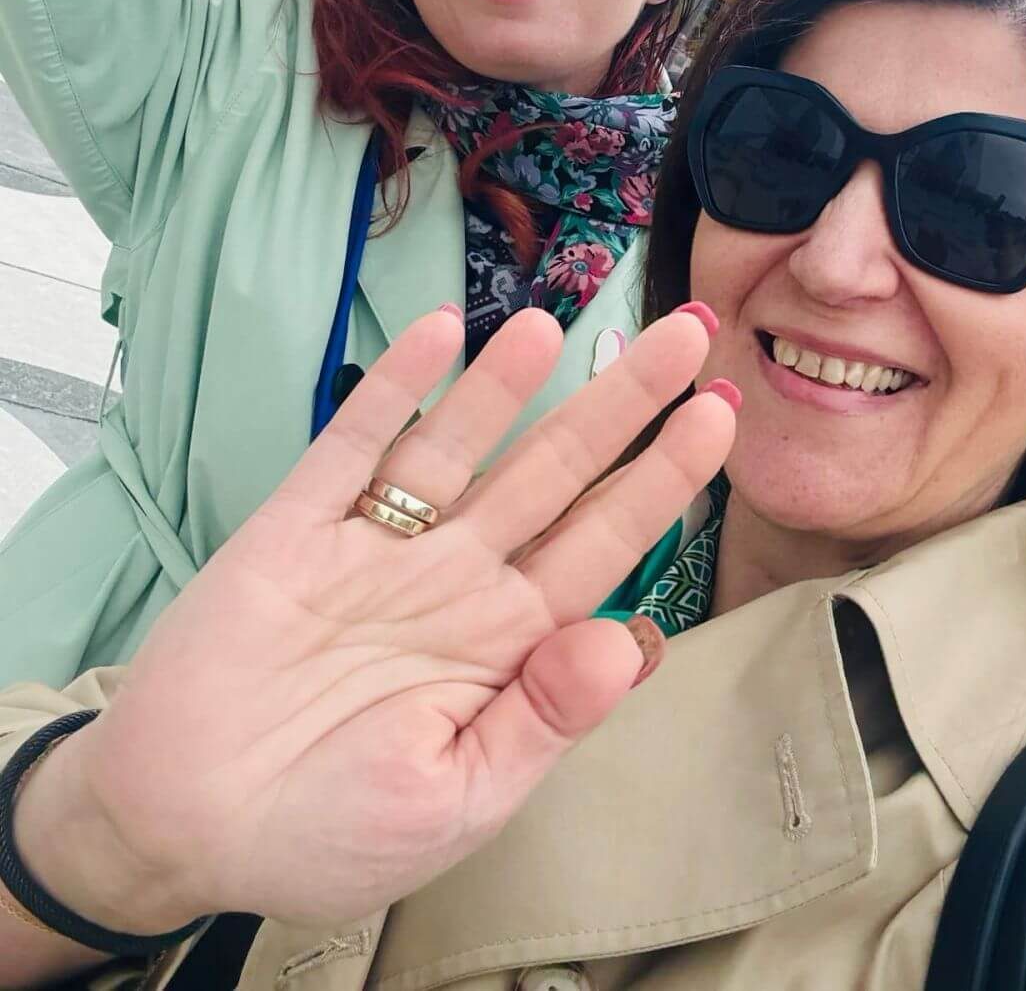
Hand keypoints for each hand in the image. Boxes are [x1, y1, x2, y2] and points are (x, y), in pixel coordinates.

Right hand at [22, 307, 730, 932]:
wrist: (178, 827)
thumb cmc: (327, 831)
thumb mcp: (457, 800)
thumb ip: (542, 718)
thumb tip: (631, 641)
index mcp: (505, 641)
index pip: (603, 540)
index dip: (662, 477)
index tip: (720, 416)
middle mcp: (455, 576)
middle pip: (553, 470)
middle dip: (622, 402)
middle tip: (687, 332)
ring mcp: (378, 545)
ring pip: (460, 444)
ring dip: (508, 382)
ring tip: (561, 320)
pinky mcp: (297, 527)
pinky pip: (354, 444)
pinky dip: (395, 388)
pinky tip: (441, 333)